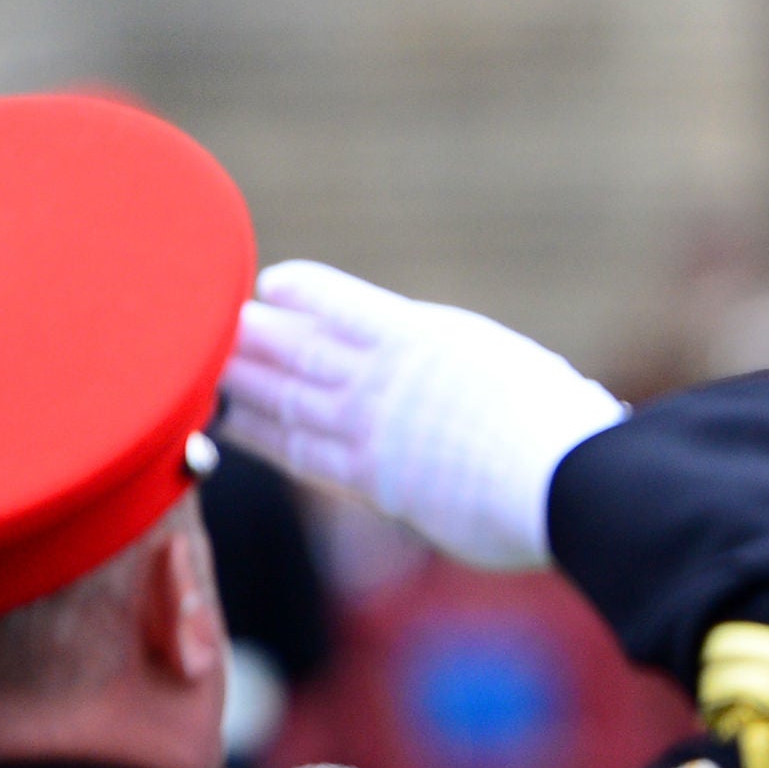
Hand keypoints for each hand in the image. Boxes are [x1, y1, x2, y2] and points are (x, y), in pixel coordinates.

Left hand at [221, 260, 623, 570]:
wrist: (564, 478)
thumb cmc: (565, 430)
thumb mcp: (525, 376)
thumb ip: (490, 381)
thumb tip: (541, 395)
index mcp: (421, 334)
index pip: (334, 301)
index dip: (297, 293)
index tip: (271, 288)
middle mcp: (383, 371)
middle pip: (292, 342)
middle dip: (247, 332)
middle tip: (205, 323)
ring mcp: (369, 423)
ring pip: (279, 391)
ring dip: (236, 378)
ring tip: (203, 368)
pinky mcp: (366, 477)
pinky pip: (292, 448)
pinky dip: (254, 431)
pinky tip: (230, 423)